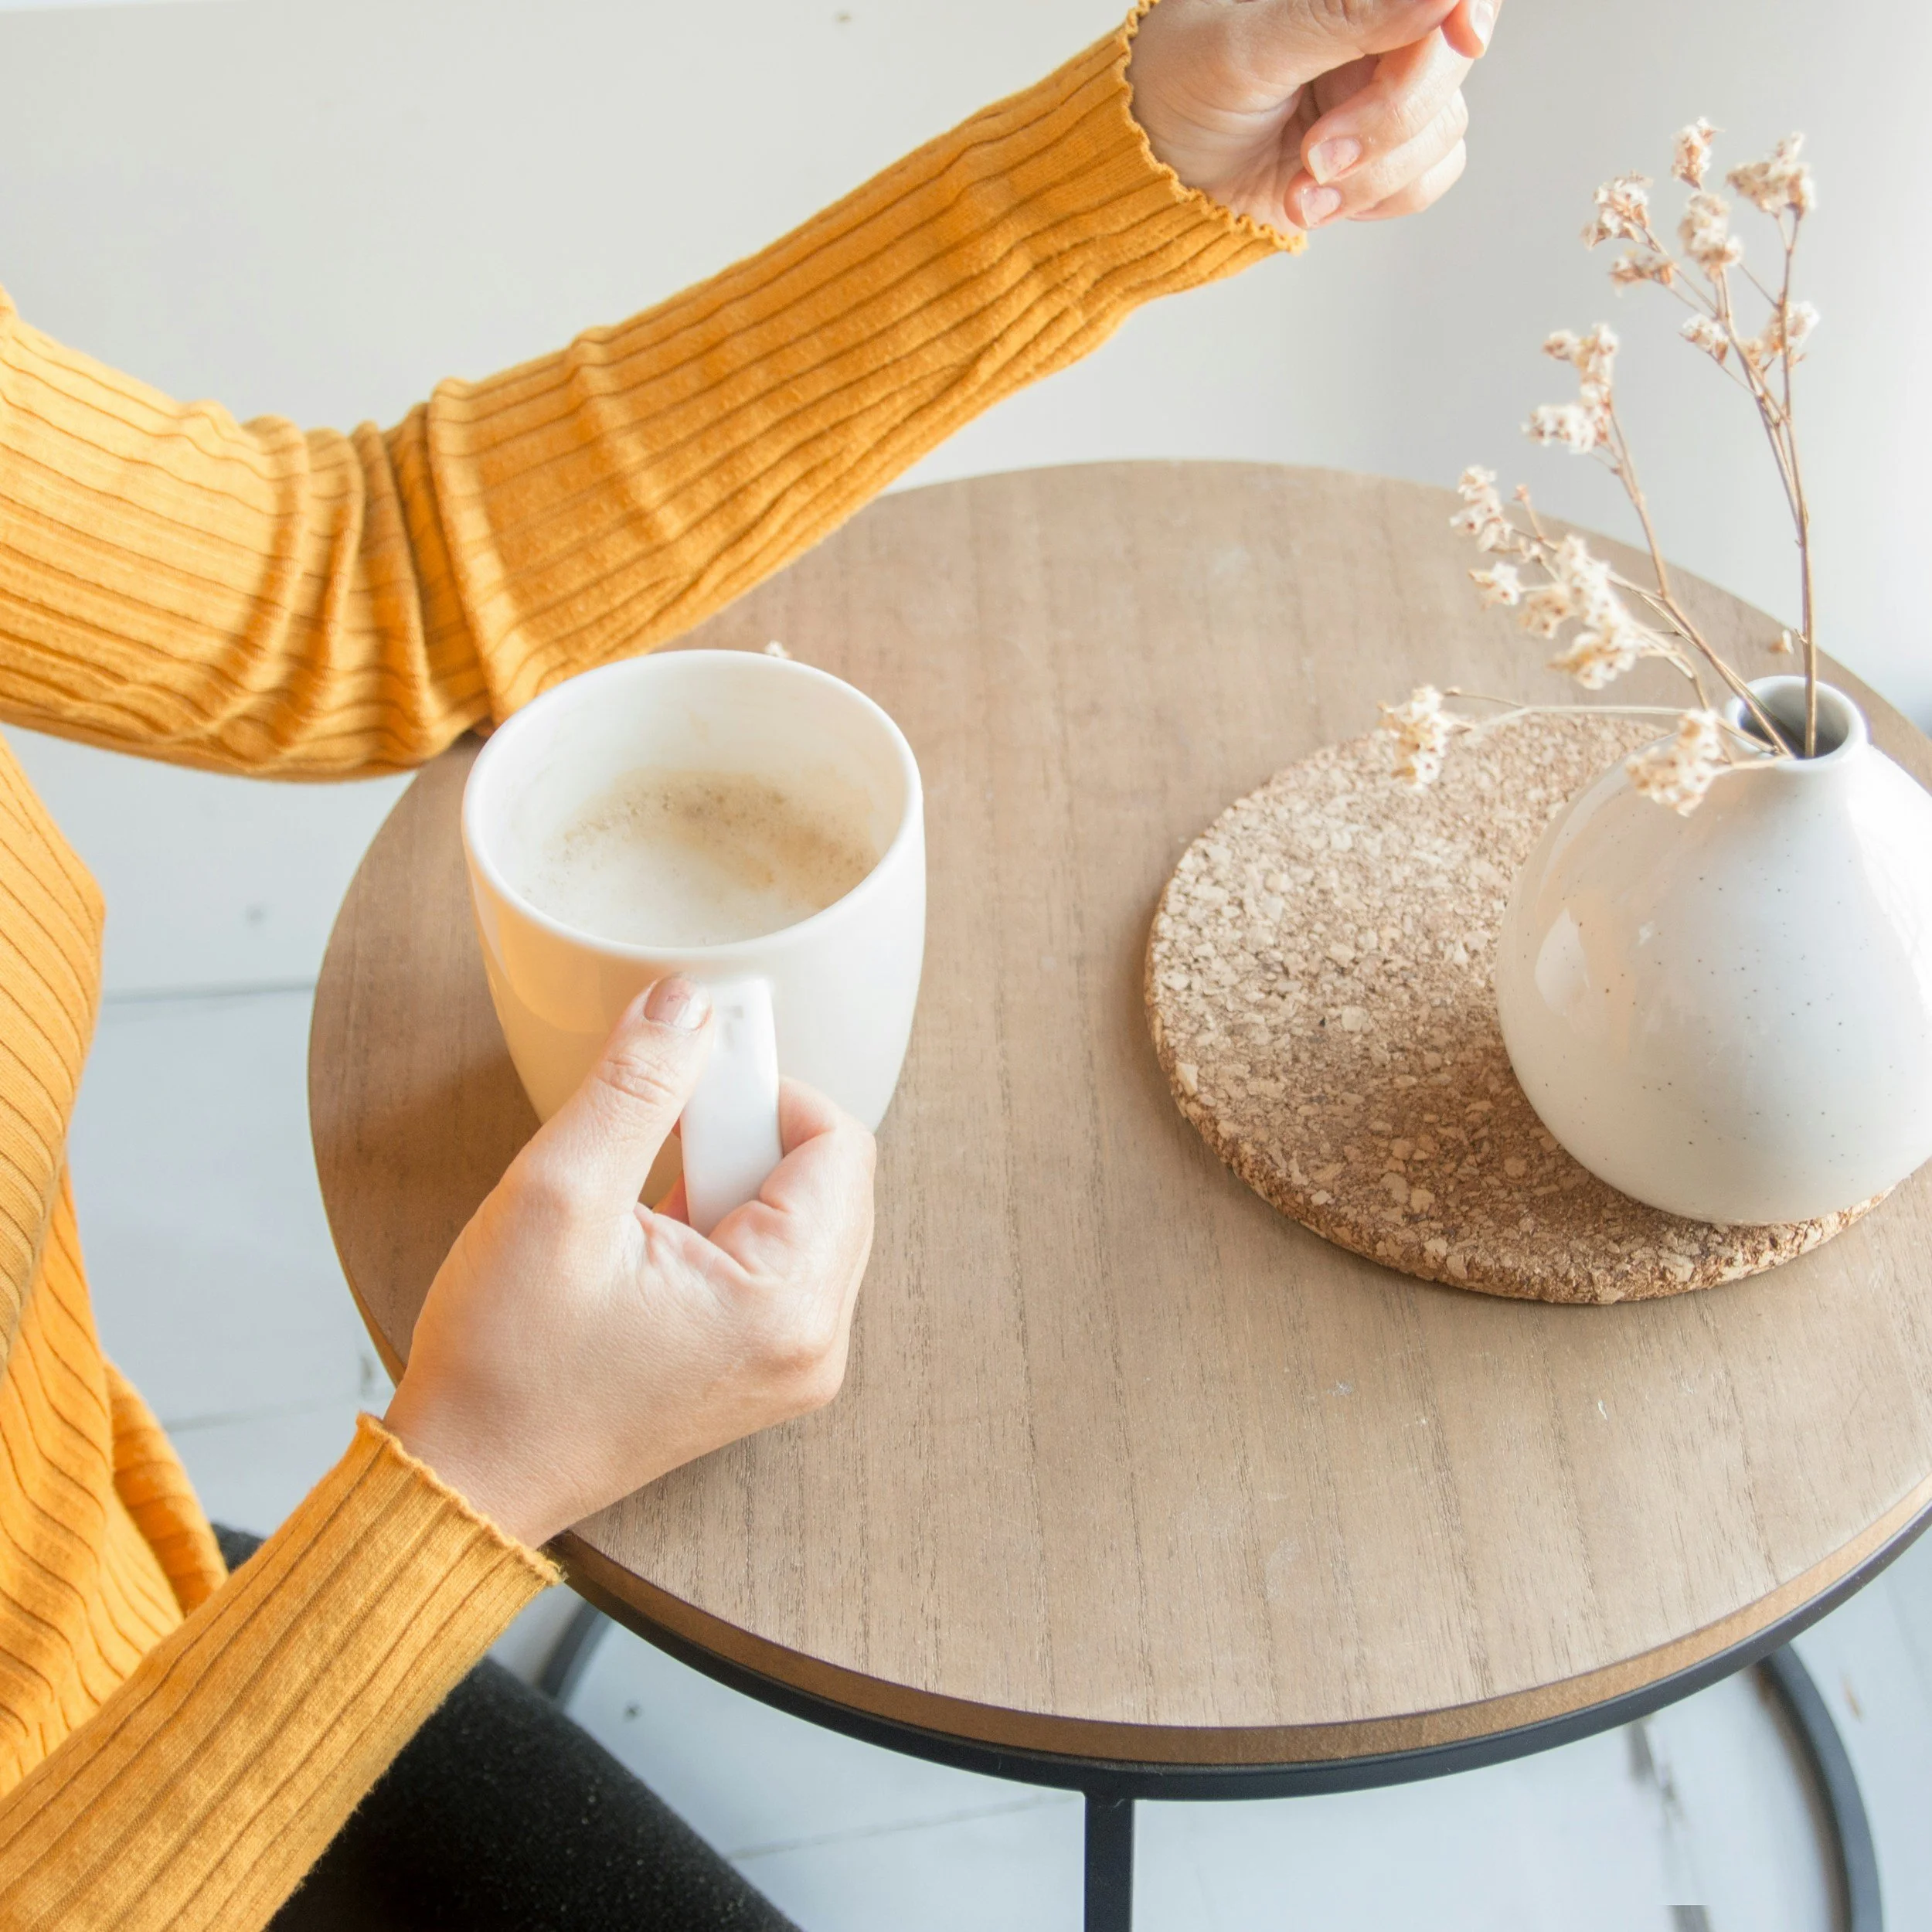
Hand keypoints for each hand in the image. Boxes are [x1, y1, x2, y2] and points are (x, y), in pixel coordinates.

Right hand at [384, 978, 875, 1546]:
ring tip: (636, 1208)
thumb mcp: (559, 1196)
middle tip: (650, 1141)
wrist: (467, 1482)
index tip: (687, 1068)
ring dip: (725, 1179)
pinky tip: (646, 1241)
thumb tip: (688, 1005)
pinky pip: (773, 1260)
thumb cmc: (504, 1367)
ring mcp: (792, 1363)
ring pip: (800, 1214)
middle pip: (828, 1177)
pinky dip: (718, 1224)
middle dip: (741, 1134)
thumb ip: (636, 1086)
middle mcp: (814, 1343)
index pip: (838, 1143)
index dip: (762, 1085)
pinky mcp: (760, 1367)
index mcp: (787, 1306)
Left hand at [1126, 0, 1497, 232]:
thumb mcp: (1247, 49)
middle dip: (1390, 117)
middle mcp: (1371, 21)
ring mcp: (1377, 88)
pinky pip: (1426, 175)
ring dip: (1372, 172)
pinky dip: (1372, 198)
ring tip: (1300, 185)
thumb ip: (1342, 13)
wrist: (1143, 184)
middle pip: (1451, 56)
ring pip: (1442, 126)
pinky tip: (1308, 201)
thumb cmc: (1172, 91)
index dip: (1466, 8)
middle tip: (1316, 153)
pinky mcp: (1375, 153)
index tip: (1460, 37)